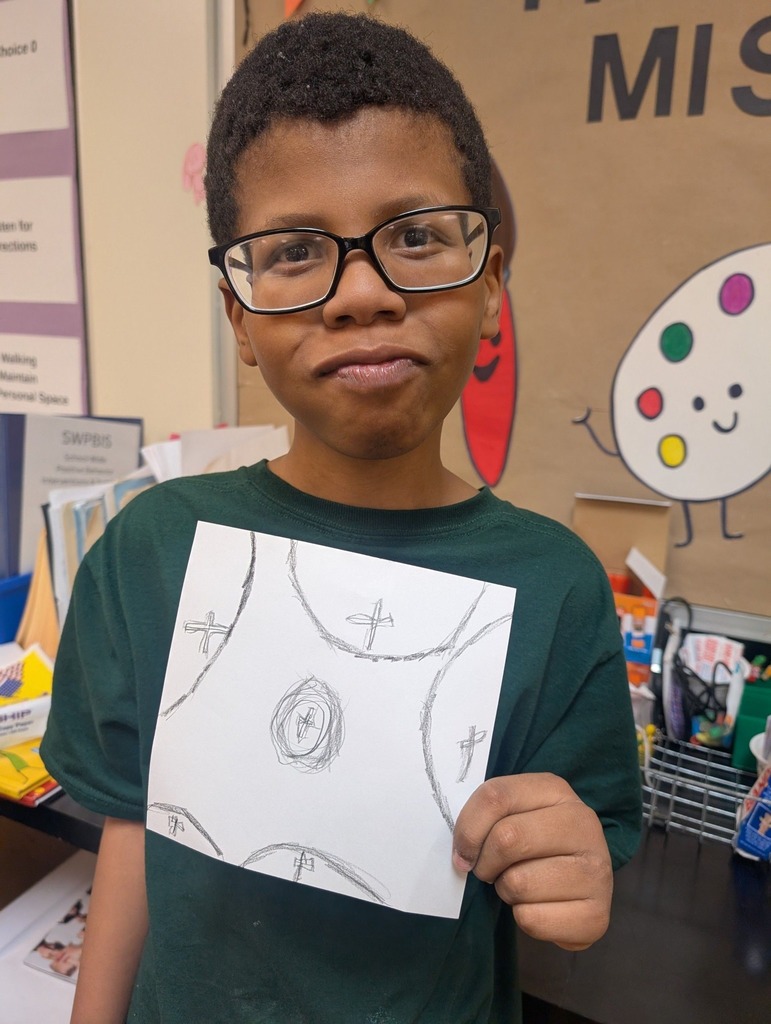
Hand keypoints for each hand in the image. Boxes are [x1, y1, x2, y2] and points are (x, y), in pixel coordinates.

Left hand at [452, 773, 612, 949]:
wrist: (576, 887)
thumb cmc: (533, 845)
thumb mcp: (511, 815)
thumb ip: (485, 818)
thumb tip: (463, 855)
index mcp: (556, 791)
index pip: (496, 797)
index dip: (468, 828)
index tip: (463, 850)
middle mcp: (583, 824)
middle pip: (507, 838)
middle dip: (485, 863)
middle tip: (490, 871)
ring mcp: (597, 870)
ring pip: (518, 883)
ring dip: (506, 891)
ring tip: (520, 885)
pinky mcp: (596, 915)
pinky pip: (532, 919)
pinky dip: (523, 918)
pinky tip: (538, 906)